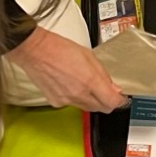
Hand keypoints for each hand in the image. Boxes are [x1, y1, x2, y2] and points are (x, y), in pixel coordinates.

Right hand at [10, 25, 124, 111]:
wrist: (35, 51)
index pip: (112, 102)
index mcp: (90, 80)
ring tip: (84, 85)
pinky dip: (75, 99)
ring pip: (86, 108)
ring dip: (91, 100)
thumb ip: (103, 74)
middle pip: (101, 108)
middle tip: (105, 91)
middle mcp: (79, 94)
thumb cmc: (59, 48)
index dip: (119, 101)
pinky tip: (70, 85)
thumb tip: (113, 88)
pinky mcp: (56, 102)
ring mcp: (67, 100)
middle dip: (106, 101)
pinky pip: (71, 105)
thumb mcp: (89, 56)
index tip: (120, 97)